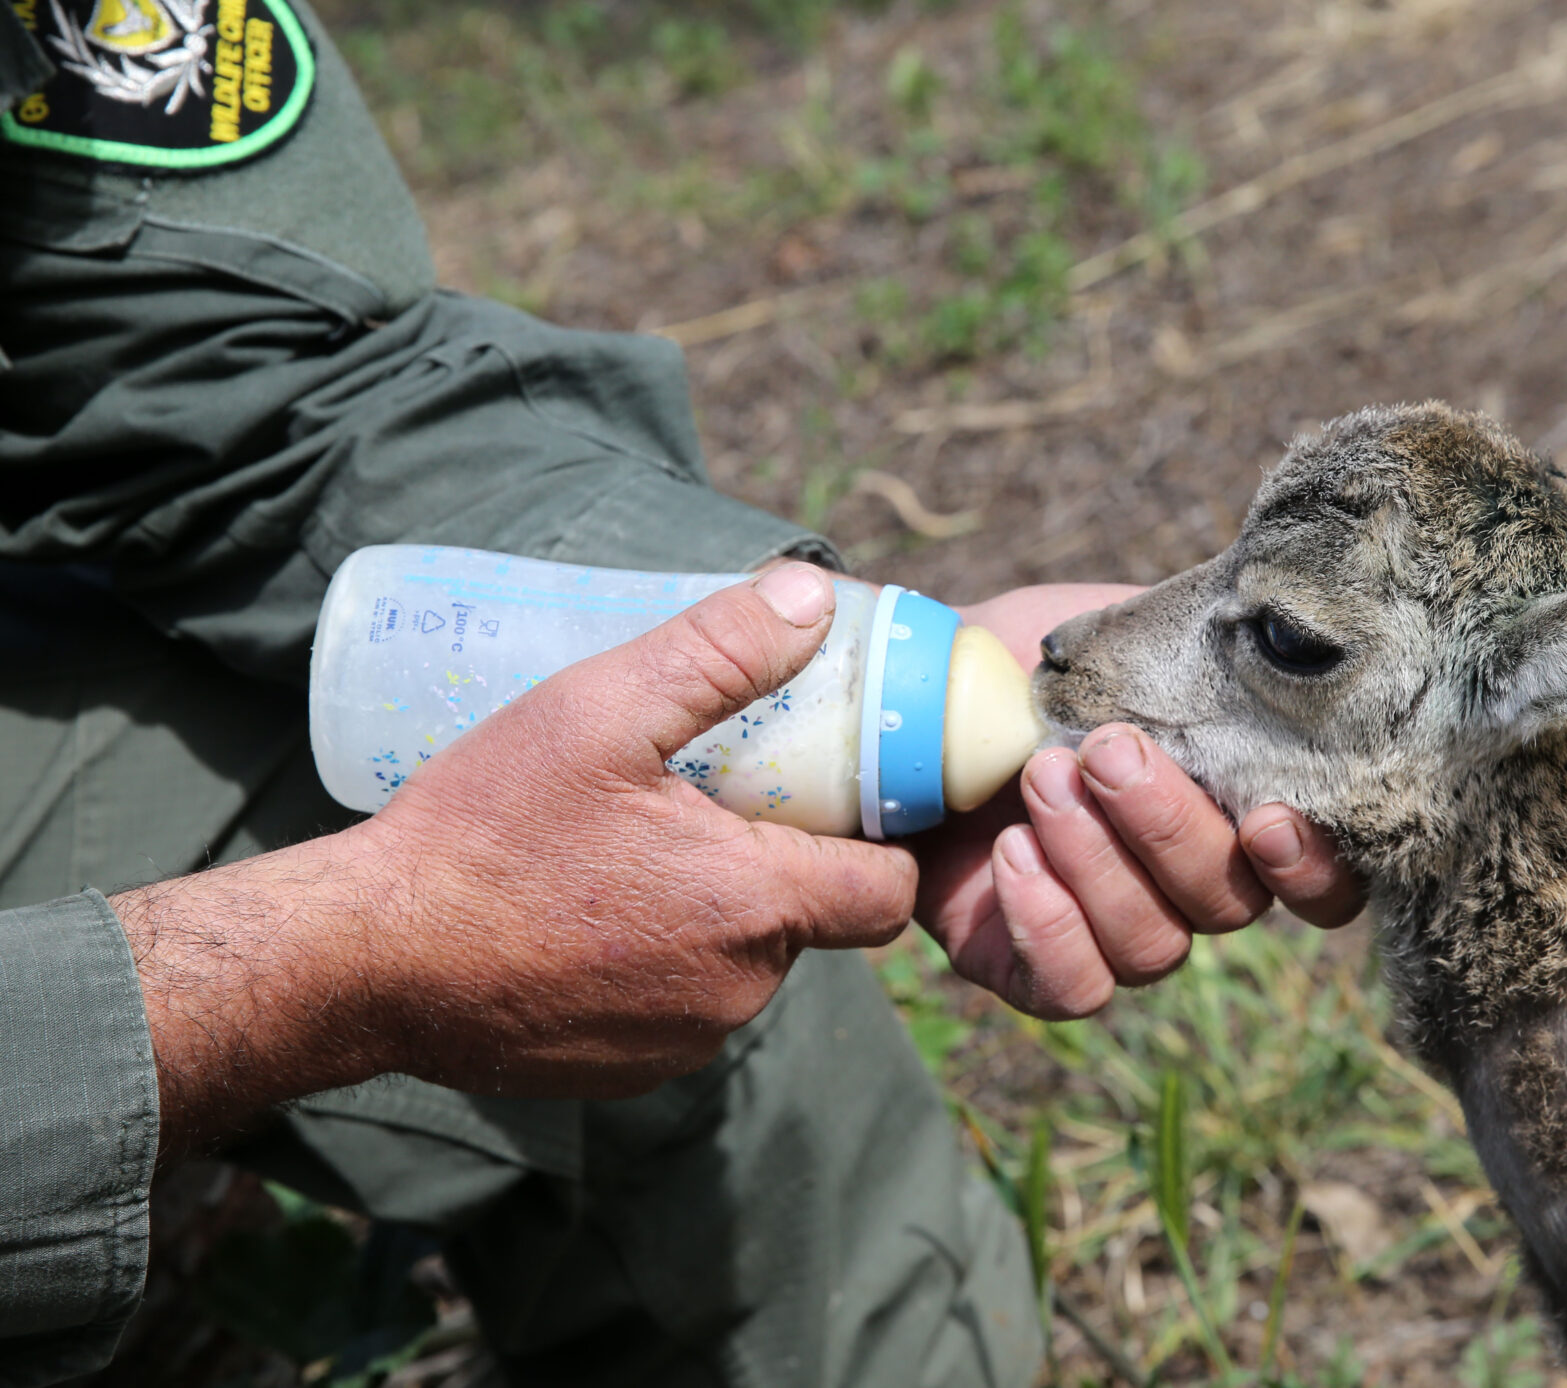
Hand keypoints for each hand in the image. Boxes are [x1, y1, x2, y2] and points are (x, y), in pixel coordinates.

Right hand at [115, 565, 917, 1158]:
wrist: (363, 962)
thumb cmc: (481, 833)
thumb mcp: (600, 712)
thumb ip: (719, 653)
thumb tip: (811, 596)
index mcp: (756, 907)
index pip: (890, 890)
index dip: (880, 838)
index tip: (837, 792)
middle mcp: (738, 992)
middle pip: (815, 920)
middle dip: (783, 859)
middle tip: (715, 794)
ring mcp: (683, 1044)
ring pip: (745, 964)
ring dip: (717, 911)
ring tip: (642, 844)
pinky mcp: (627, 1073)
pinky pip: (682, 1006)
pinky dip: (660, 961)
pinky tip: (595, 908)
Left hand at [912, 584, 1362, 1020]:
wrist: (909, 694)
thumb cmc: (1029, 664)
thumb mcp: (1117, 635)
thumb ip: (1198, 654)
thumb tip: (1260, 642)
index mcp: (1232, 808)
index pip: (1320, 876)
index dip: (1311, 866)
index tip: (1264, 818)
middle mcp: (1188, 885)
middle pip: (1230, 904)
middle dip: (1169, 827)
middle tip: (1105, 750)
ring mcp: (1114, 933)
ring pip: (1154, 946)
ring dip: (1098, 862)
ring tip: (1039, 779)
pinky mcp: (1032, 966)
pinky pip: (1072, 987)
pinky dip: (1047, 925)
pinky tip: (1011, 855)